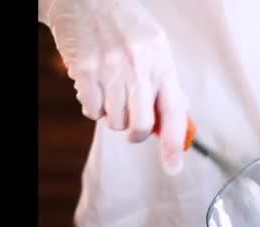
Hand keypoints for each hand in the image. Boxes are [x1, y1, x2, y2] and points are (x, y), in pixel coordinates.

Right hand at [39, 0, 187, 174]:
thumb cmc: (125, 25)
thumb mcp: (155, 48)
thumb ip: (164, 84)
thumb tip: (173, 124)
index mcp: (162, 61)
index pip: (174, 111)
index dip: (175, 144)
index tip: (174, 167)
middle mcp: (139, 65)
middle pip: (141, 127)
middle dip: (136, 134)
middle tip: (131, 127)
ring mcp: (110, 68)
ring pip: (115, 122)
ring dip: (113, 117)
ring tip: (111, 92)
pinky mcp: (84, 70)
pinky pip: (91, 111)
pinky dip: (93, 107)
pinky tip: (95, 85)